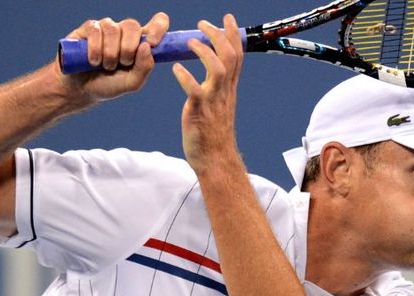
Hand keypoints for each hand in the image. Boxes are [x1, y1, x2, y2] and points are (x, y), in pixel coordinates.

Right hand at [55, 12, 169, 104]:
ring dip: (110, 54)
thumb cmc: (109, 84)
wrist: (82, 89)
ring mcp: (107, 28)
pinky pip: (96, 31)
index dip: (158, 28)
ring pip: (113, 30)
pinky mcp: (89, 28)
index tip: (152, 43)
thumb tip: (147, 46)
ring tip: (105, 66)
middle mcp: (125, 32)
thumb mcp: (132, 83)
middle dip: (127, 50)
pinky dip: (95, 50)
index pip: (158, 22)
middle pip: (133, 26)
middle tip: (121, 64)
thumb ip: (144, 67)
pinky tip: (93, 61)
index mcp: (140, 42)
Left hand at [171, 14, 243, 172]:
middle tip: (202, 24)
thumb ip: (219, 86)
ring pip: (218, 69)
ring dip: (205, 51)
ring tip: (190, 42)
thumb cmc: (213, 133)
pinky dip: (186, 78)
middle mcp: (224, 91)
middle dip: (219, 35)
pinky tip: (176, 69)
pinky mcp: (200, 112)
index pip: (237, 55)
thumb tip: (216, 71)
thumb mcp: (219, 104)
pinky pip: (195, 91)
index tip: (227, 18)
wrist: (215, 159)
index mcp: (229, 89)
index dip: (233, 34)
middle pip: (230, 56)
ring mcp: (213, 101)